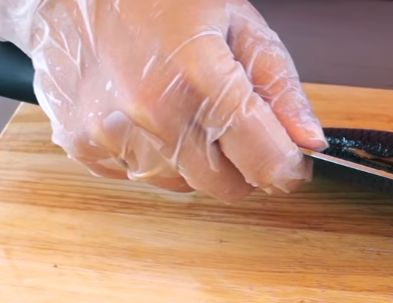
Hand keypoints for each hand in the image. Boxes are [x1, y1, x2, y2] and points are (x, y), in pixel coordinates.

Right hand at [0, 0, 323, 201]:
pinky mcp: (80, 143)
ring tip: (183, 106)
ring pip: (184, 185)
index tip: (291, 159)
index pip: (267, 163)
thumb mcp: (240, 24)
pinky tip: (148, 114)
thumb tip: (310, 142)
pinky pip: (138, 176)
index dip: (288, 167)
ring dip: (196, 160)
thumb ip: (280, 88)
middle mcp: (153, 114)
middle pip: (228, 186)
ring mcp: (112, 133)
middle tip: (236, 125)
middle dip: (244, 165)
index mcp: (201, 79)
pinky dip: (154, 155)